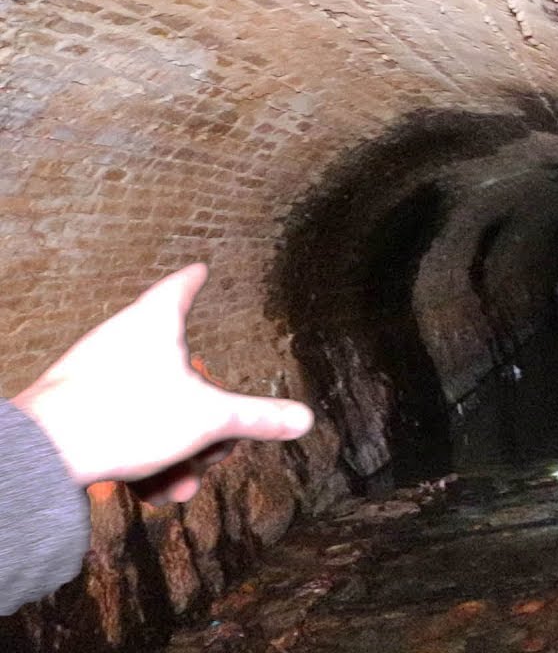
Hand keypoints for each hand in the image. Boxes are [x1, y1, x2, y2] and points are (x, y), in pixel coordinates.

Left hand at [13, 264, 313, 502]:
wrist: (46, 454)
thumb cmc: (125, 416)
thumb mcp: (210, 420)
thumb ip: (259, 418)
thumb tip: (306, 418)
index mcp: (154, 322)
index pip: (180, 287)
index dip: (195, 280)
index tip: (200, 268)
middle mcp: (122, 339)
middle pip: (181, 369)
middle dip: (206, 419)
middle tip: (216, 448)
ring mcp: (96, 373)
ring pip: (155, 406)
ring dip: (178, 452)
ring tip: (181, 484)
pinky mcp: (76, 408)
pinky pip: (124, 427)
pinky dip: (145, 459)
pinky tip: (153, 493)